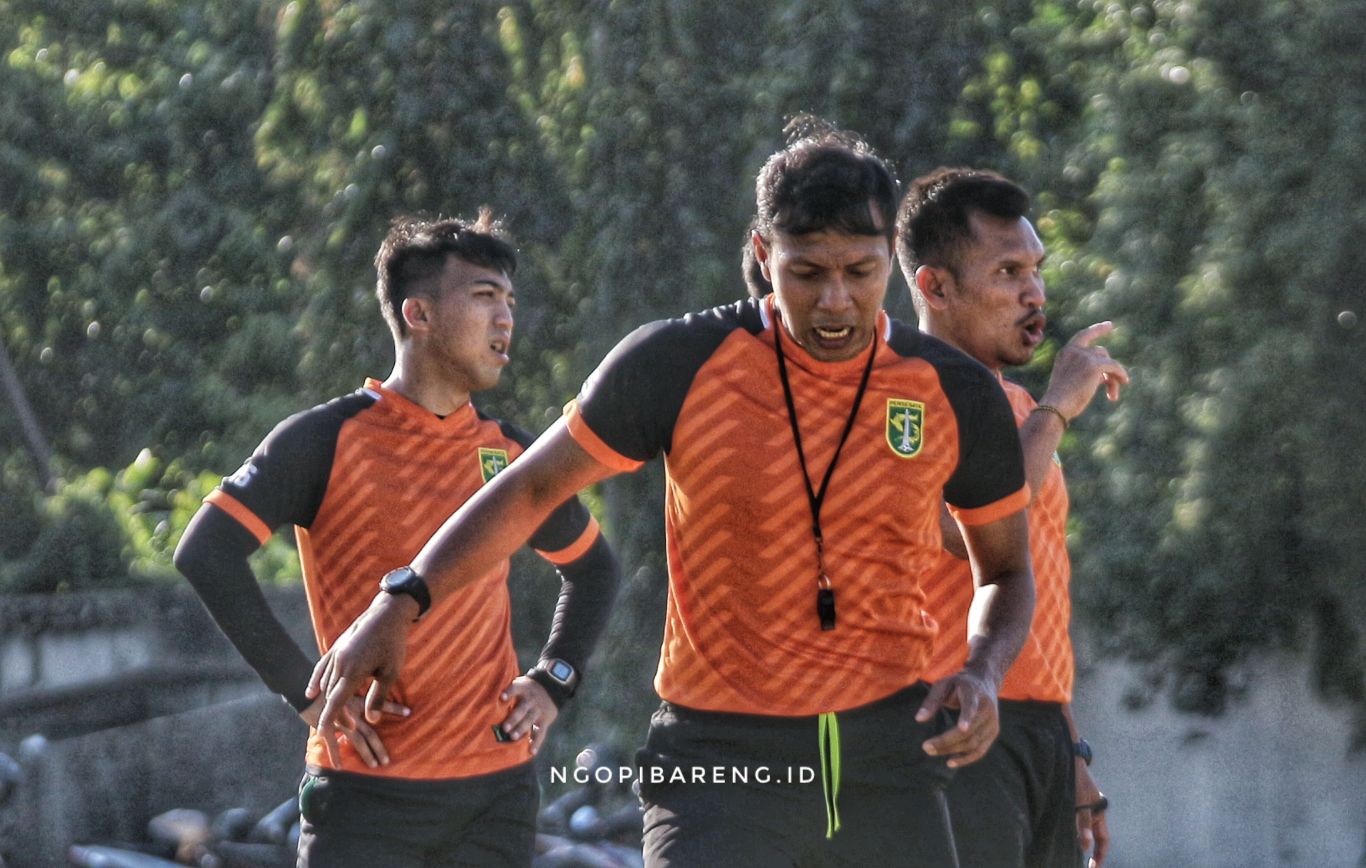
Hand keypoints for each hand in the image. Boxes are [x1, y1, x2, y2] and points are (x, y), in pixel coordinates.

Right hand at [305, 592, 414, 767]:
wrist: (388, 613)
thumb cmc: (393, 644)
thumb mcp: (390, 673)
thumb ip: (378, 697)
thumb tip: (371, 721)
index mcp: (353, 671)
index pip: (336, 701)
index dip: (329, 719)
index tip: (323, 733)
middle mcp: (340, 663)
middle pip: (330, 694)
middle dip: (332, 712)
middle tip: (339, 730)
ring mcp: (336, 653)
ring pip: (326, 681)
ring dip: (327, 698)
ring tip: (332, 715)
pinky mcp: (337, 646)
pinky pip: (322, 667)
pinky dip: (316, 681)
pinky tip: (311, 692)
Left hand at [498, 676, 558, 754]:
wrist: (552, 687)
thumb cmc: (526, 689)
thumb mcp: (520, 684)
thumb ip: (508, 691)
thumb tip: (485, 699)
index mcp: (523, 689)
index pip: (516, 688)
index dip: (509, 692)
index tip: (502, 697)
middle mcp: (531, 700)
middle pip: (522, 708)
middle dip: (514, 718)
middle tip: (505, 728)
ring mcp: (538, 710)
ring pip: (530, 720)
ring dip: (521, 729)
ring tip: (513, 737)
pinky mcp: (544, 720)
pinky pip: (541, 732)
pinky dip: (537, 742)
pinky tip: (532, 751)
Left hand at [915, 670, 999, 767]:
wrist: (984, 682)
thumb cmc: (958, 684)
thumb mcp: (943, 684)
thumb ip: (931, 701)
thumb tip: (919, 719)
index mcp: (974, 693)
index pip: (971, 706)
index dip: (967, 717)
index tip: (962, 728)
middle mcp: (987, 709)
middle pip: (969, 731)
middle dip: (947, 741)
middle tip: (925, 747)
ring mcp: (992, 723)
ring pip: (973, 743)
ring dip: (952, 751)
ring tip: (930, 751)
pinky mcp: (993, 733)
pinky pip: (980, 750)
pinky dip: (966, 759)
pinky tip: (949, 762)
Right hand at [1040, 322, 1129, 420]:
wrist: (1056, 406)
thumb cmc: (1062, 401)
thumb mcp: (1072, 382)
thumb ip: (1086, 373)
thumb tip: (1107, 376)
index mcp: (1065, 353)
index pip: (1083, 335)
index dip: (1097, 330)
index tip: (1110, 325)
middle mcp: (1074, 351)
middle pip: (1101, 352)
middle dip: (1108, 368)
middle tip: (1115, 384)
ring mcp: (1084, 356)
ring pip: (1108, 361)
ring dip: (1113, 377)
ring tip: (1113, 395)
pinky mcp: (1094, 365)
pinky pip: (1115, 367)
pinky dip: (1121, 374)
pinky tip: (1124, 383)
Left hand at [1074, 761, 1109, 867]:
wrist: (1067, 756)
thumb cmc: (1076, 777)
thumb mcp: (1079, 801)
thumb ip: (1083, 823)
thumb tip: (1085, 845)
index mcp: (1099, 813)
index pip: (1103, 840)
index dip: (1100, 855)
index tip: (1093, 867)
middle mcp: (1092, 811)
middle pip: (1091, 837)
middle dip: (1085, 850)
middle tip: (1077, 862)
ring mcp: (1081, 807)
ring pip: (1078, 829)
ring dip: (1073, 839)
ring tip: (1064, 850)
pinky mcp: (1069, 802)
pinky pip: (1069, 820)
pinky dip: (1065, 828)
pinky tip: (1056, 833)